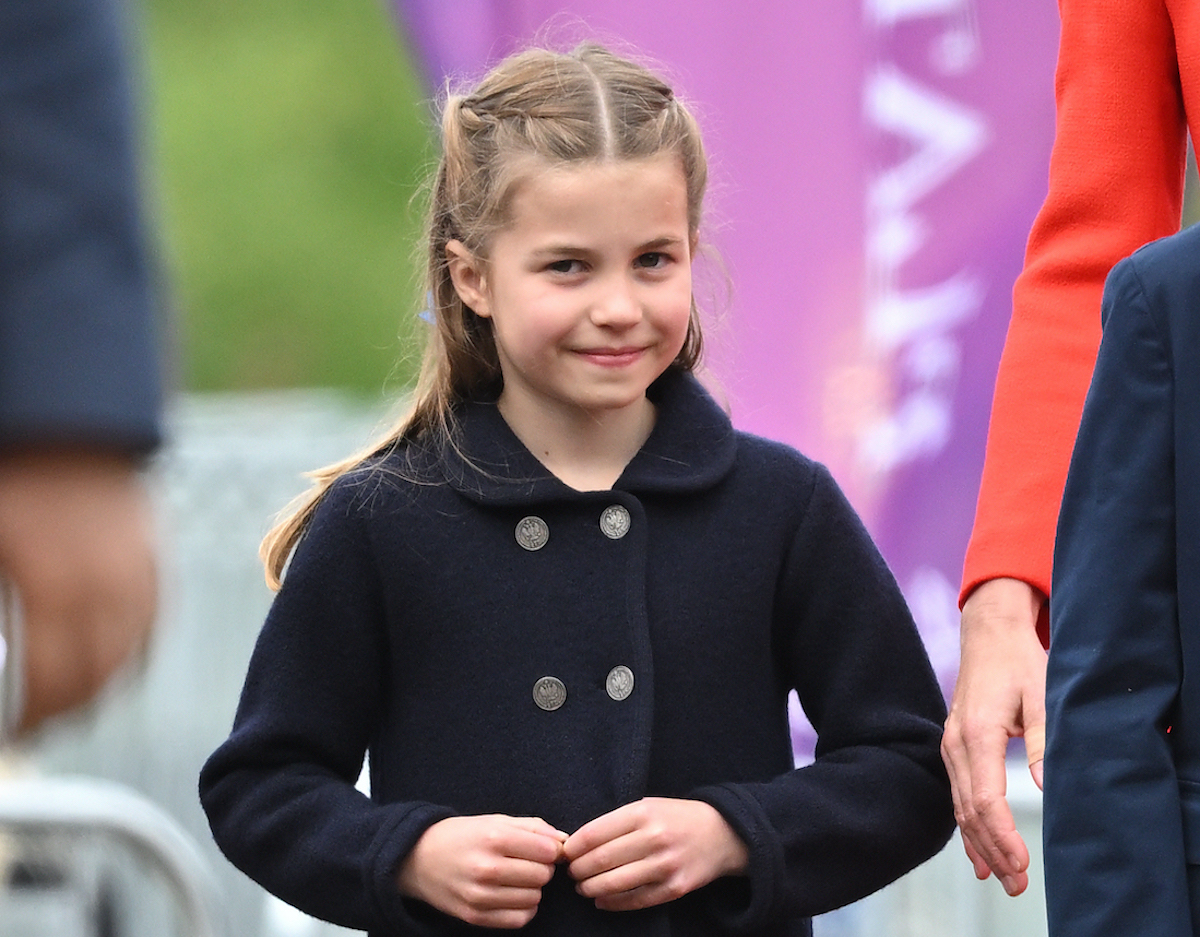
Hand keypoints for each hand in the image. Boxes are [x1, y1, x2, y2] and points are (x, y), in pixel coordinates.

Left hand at [0, 448, 156, 735]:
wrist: (68, 412)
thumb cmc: (12, 470)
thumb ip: (0, 610)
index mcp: (60, 584)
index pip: (53, 680)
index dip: (29, 716)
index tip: (11, 730)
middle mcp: (111, 587)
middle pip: (97, 678)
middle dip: (61, 712)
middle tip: (29, 726)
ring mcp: (141, 572)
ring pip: (131, 656)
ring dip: (97, 688)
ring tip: (64, 701)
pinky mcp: (155, 557)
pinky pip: (150, 623)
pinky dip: (128, 651)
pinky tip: (103, 659)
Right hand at [397, 815, 566, 928]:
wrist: (418, 859)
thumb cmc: (463, 836)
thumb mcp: (496, 820)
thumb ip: (534, 828)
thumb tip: (565, 842)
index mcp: (494, 838)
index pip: (547, 851)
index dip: (552, 850)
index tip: (543, 848)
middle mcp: (486, 868)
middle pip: (542, 876)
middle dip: (542, 868)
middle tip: (528, 862)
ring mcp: (479, 896)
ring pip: (533, 898)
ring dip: (532, 889)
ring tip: (516, 878)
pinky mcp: (474, 916)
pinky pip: (519, 919)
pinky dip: (523, 909)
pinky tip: (513, 895)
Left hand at [563, 797, 747, 911]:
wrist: (721, 834)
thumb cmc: (676, 818)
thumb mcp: (648, 806)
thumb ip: (617, 822)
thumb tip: (579, 843)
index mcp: (643, 813)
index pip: (595, 833)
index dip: (574, 847)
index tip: (565, 854)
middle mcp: (654, 838)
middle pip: (601, 860)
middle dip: (578, 870)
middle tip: (571, 873)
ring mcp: (665, 865)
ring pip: (614, 883)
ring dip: (590, 888)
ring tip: (582, 887)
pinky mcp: (674, 888)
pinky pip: (635, 900)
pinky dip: (612, 903)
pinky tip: (602, 900)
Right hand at [942, 577, 1046, 895]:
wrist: (989, 634)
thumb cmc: (1017, 662)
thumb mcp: (1040, 695)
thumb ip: (1042, 740)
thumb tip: (1044, 784)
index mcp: (976, 732)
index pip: (986, 798)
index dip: (1003, 836)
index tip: (1022, 863)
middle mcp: (956, 743)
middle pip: (970, 809)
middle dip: (993, 850)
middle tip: (1017, 884)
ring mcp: (951, 746)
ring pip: (961, 806)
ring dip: (981, 843)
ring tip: (1001, 877)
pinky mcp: (954, 747)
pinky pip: (958, 794)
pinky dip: (967, 826)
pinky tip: (977, 852)